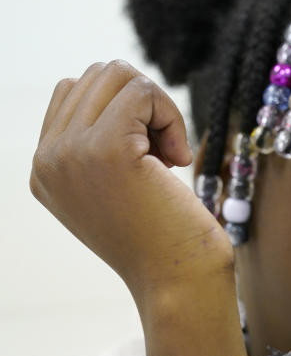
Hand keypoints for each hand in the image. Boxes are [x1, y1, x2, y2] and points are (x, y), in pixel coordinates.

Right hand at [30, 60, 244, 355]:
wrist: (177, 281)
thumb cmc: (165, 236)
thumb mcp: (118, 186)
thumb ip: (101, 141)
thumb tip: (120, 79)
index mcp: (46, 168)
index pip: (75, 90)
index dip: (125, 108)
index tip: (149, 154)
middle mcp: (46, 159)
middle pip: (99, 74)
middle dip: (144, 103)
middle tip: (163, 153)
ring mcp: (69, 153)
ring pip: (120, 75)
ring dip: (159, 108)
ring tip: (168, 155)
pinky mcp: (104, 149)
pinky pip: (143, 91)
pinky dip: (172, 117)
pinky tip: (178, 160)